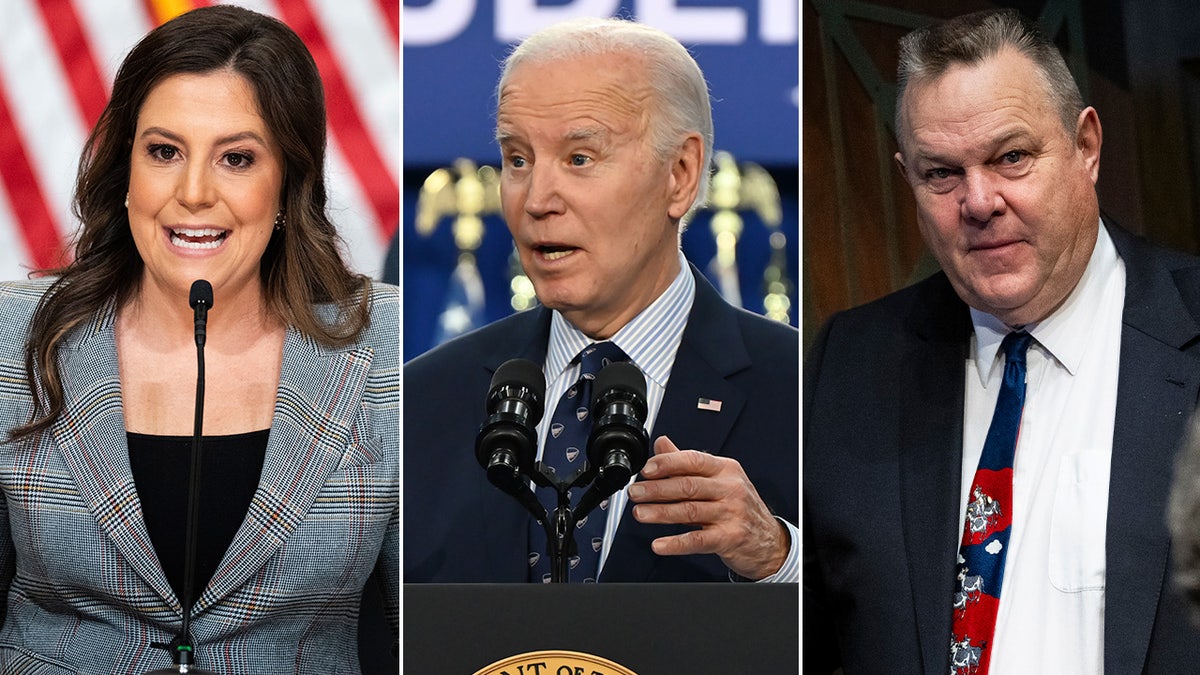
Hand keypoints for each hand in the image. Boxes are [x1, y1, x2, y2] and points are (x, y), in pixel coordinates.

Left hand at [626, 435, 788, 579]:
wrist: (768, 540)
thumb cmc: (739, 507)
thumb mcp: (718, 479)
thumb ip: (687, 463)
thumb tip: (661, 444)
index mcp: (725, 469)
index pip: (694, 460)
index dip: (668, 463)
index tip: (646, 469)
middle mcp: (730, 488)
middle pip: (688, 486)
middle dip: (657, 489)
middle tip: (635, 492)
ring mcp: (732, 513)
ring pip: (690, 511)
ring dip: (661, 513)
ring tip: (640, 513)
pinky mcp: (730, 538)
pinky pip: (698, 540)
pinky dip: (676, 543)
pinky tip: (660, 544)